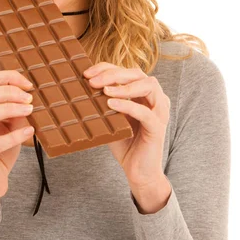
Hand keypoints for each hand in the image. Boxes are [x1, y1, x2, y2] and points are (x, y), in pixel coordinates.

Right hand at [0, 70, 34, 211]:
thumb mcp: (9, 127)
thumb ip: (14, 112)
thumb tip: (27, 98)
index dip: (8, 78)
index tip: (28, 84)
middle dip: (9, 93)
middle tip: (29, 98)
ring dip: (9, 109)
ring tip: (29, 110)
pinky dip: (15, 136)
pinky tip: (30, 132)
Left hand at [84, 62, 169, 188]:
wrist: (138, 171)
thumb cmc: (124, 143)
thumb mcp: (110, 118)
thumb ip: (102, 102)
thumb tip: (80, 87)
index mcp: (143, 93)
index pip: (126, 71)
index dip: (107, 68)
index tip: (86, 73)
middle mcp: (155, 98)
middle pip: (137, 73)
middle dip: (113, 74)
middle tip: (91, 81)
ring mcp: (159, 111)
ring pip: (148, 86)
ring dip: (123, 86)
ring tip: (104, 90)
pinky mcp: (158, 127)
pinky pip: (145, 112)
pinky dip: (128, 105)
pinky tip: (111, 104)